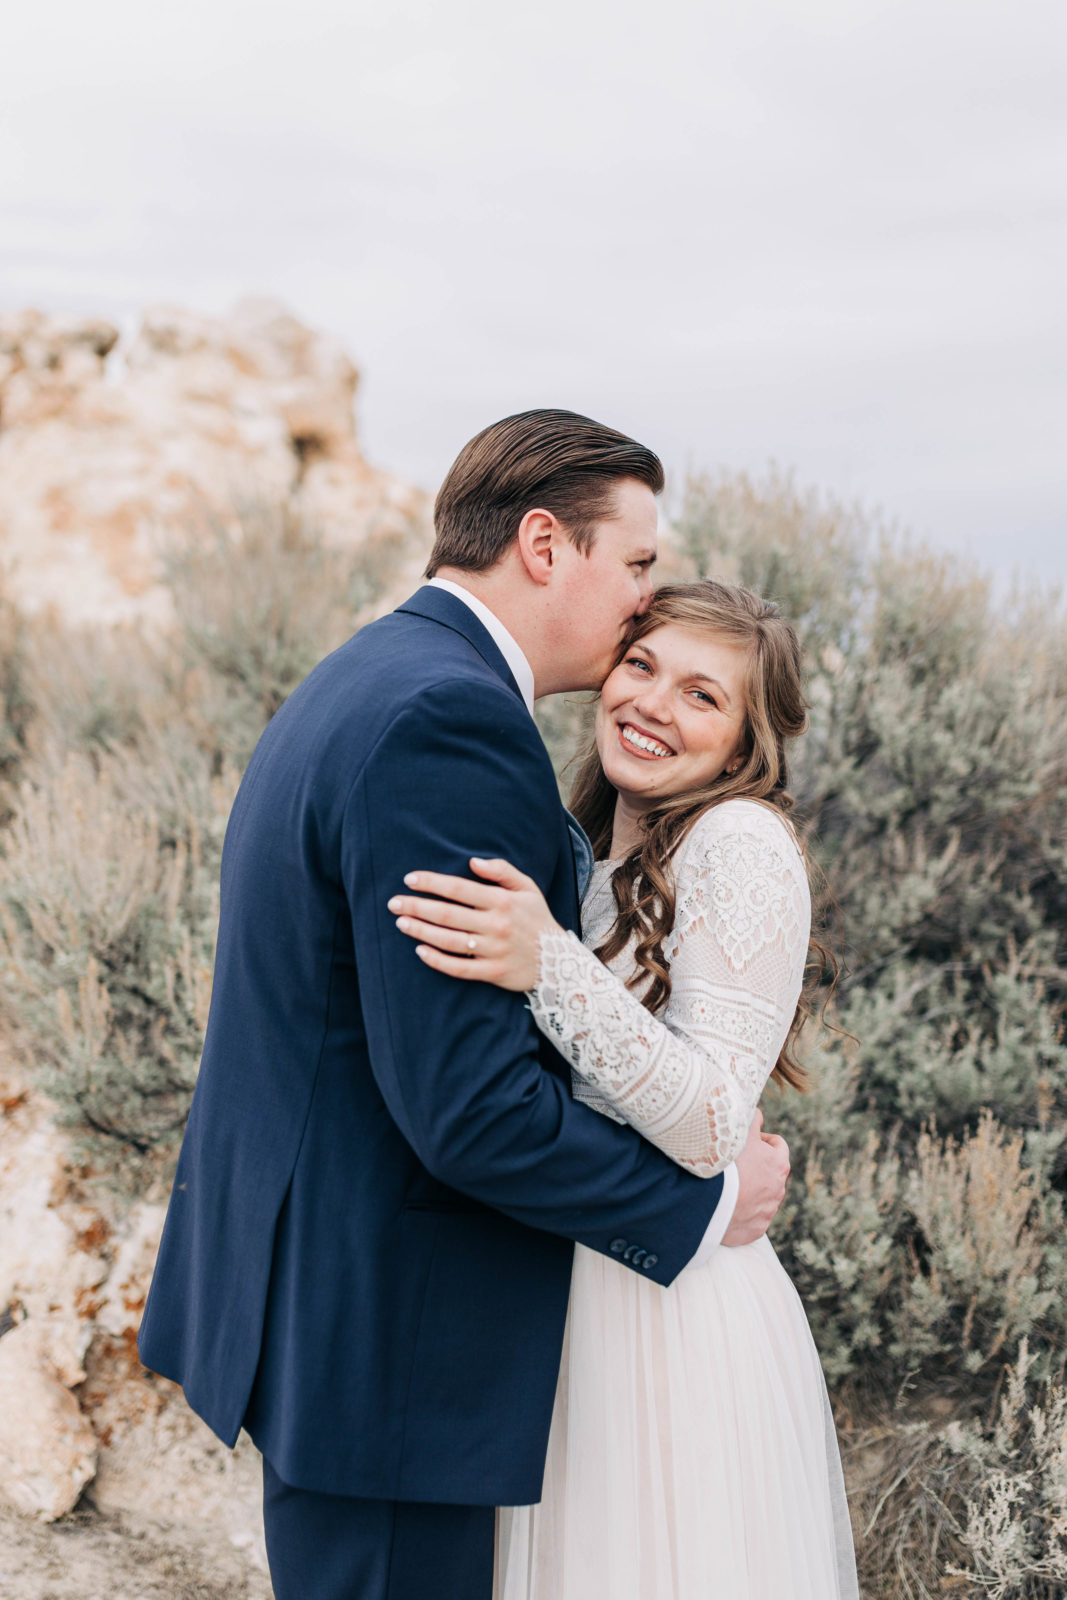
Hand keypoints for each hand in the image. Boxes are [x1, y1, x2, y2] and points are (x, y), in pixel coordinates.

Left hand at [388, 858, 560, 990]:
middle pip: (448, 914)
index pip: (459, 889)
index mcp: (502, 901)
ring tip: (400, 922)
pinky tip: (420, 951)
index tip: (409, 879)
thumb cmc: (536, 919)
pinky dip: (437, 961)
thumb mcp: (527, 888)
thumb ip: (502, 871)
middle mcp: (497, 925)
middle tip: (393, 902)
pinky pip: (459, 968)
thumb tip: (472, 861)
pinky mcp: (493, 973)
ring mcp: (494, 950)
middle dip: (417, 906)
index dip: (432, 883)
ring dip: (421, 931)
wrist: (558, 962)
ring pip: (450, 941)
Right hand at [721, 1110, 789, 1247]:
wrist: (714, 1202)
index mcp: (778, 1163)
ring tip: (730, 1185)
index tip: (749, 1141)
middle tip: (736, 1162)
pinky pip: (753, 1217)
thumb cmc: (729, 1164)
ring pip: (763, 1195)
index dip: (764, 1140)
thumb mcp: (741, 1134)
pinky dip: (744, 1210)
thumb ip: (752, 1120)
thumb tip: (757, 1113)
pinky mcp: (757, 1228)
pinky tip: (728, 1204)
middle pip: (772, 1172)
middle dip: (757, 1166)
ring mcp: (768, 1210)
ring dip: (751, 1189)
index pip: (779, 1145)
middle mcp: (778, 1188)